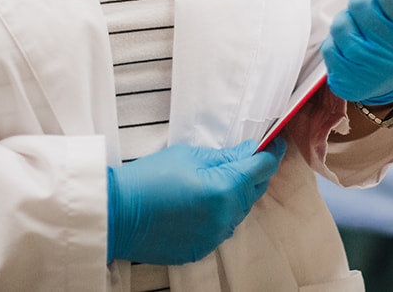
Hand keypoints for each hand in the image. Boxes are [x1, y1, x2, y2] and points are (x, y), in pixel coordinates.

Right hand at [107, 138, 284, 264]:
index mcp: (224, 189)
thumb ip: (225, 156)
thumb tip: (249, 151)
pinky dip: (221, 213)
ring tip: (219, 179)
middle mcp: (224, 217)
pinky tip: (204, 201)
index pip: (262, 168)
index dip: (271, 152)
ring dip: (237, 194)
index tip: (274, 143)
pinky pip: (223, 227)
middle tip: (245, 157)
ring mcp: (214, 236)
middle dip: (253, 173)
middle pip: (254, 191)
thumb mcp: (189, 155)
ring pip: (240, 211)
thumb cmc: (148, 179)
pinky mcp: (202, 249)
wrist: (117, 213)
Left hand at [323, 0, 392, 105]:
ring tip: (363, 26)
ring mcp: (366, 68)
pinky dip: (339, 41)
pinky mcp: (345, 80)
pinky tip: (354, 46)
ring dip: (350, 18)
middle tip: (374, 4)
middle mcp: (391, 53)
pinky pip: (329, 46)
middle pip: (360, 2)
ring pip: (341, 23)